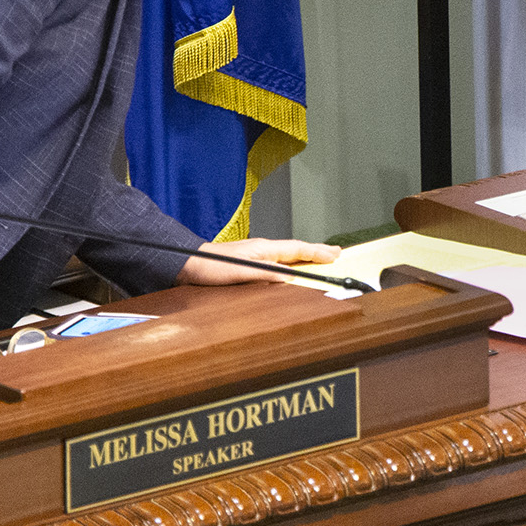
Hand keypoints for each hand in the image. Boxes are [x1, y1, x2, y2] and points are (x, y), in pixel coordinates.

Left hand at [176, 236, 340, 286]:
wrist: (189, 263)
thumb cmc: (211, 267)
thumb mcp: (239, 273)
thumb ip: (264, 274)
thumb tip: (288, 278)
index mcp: (264, 249)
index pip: (297, 249)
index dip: (317, 253)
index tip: (335, 256)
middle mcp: (263, 249)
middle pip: (296, 248)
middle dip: (317, 250)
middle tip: (337, 252)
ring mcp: (257, 253)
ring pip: (289, 253)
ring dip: (307, 255)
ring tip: (321, 256)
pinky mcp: (250, 260)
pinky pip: (280, 259)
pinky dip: (293, 260)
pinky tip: (293, 266)